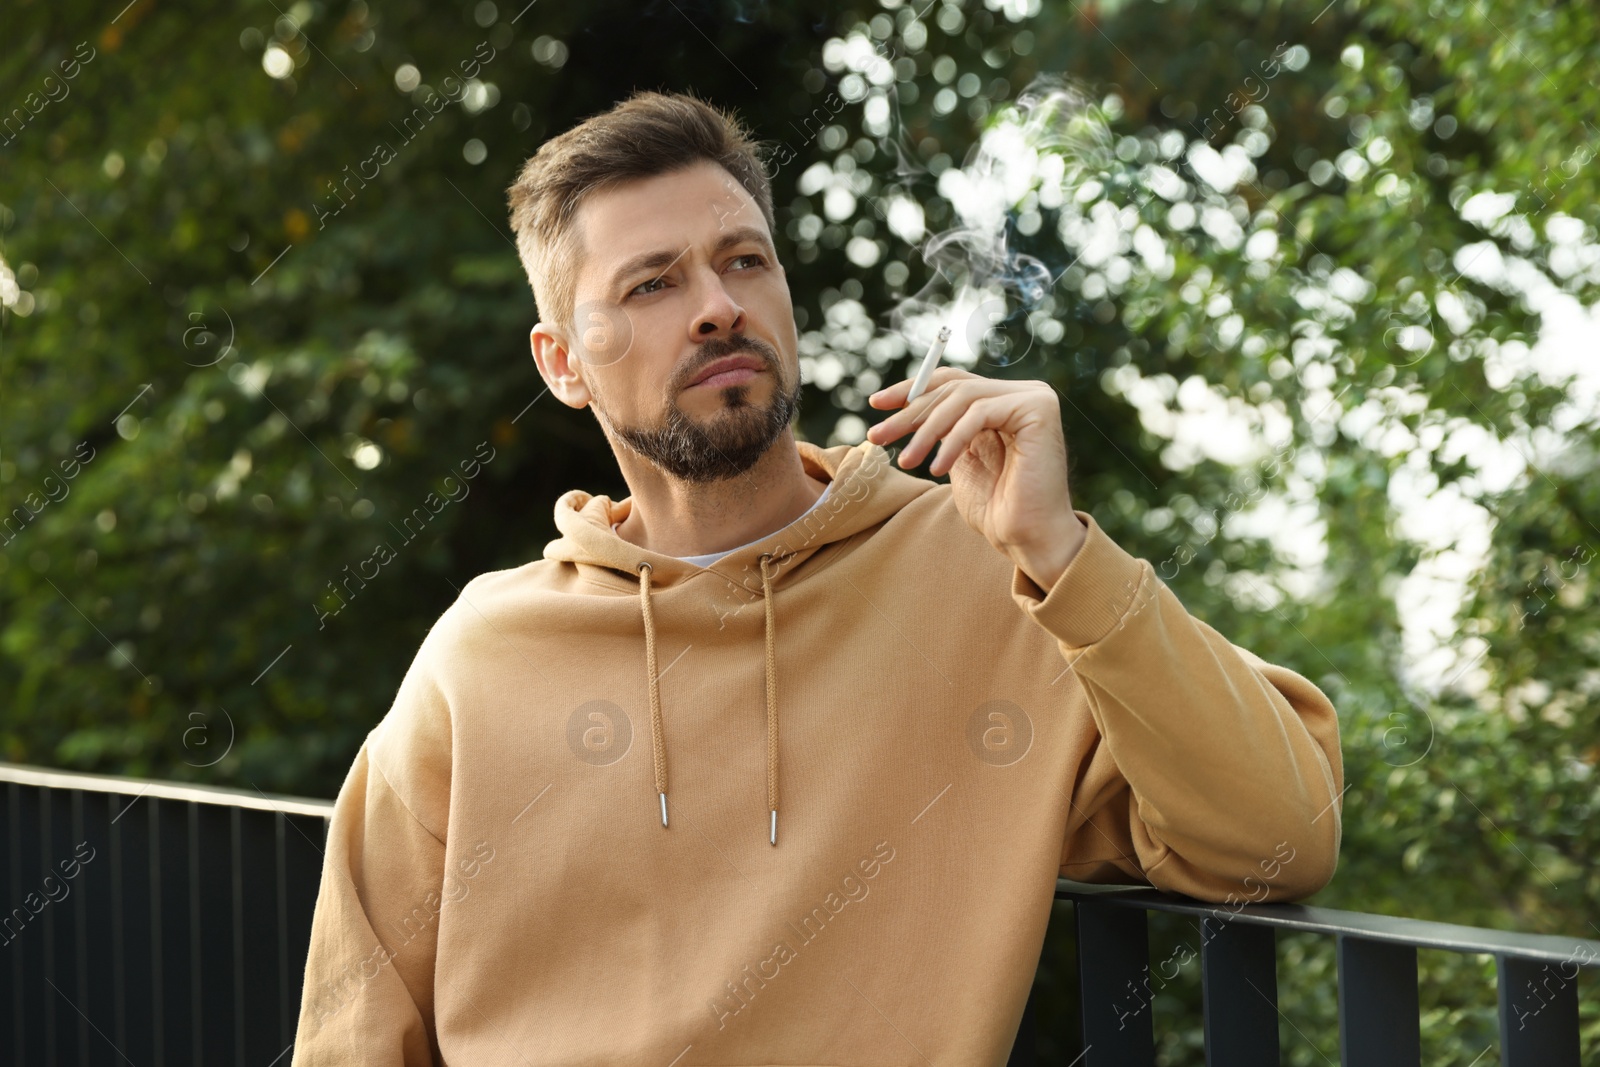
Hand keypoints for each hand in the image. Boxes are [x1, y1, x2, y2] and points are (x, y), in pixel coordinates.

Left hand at [866, 368, 1087, 590]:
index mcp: (1003, 401)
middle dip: (909, 413)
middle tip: (877, 436)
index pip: (951, 381)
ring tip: (906, 461)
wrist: (1027, 539)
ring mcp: (1033, 397)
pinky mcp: (1038, 409)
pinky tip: (938, 468)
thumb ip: (942, 428)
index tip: (876, 405)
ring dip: (926, 431)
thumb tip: (903, 405)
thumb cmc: (994, 507)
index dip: (912, 389)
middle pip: (952, 387)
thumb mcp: (957, 458)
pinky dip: (953, 440)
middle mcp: (1022, 393)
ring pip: (962, 398)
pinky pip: (980, 414)